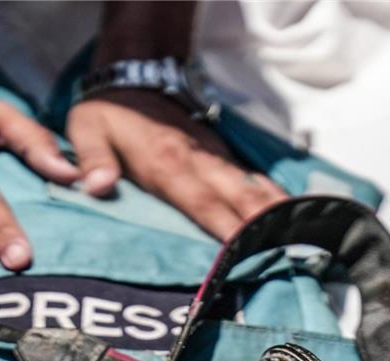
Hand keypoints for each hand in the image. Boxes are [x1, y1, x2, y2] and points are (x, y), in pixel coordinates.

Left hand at [66, 89, 286, 239]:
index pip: (201, 203)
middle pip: (239, 198)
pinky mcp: (219, 154)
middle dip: (264, 228)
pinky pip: (251, 179)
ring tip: (303, 242)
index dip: (225, 230)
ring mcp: (213, 157)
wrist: (136, 74)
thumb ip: (92, 160)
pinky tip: (289, 216)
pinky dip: (271, 198)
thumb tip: (96, 187)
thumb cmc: (107, 112)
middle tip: (290, 257)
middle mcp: (198, 162)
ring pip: (253, 187)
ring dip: (277, 214)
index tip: (246, 256)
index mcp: (166, 164)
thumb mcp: (87, 131)